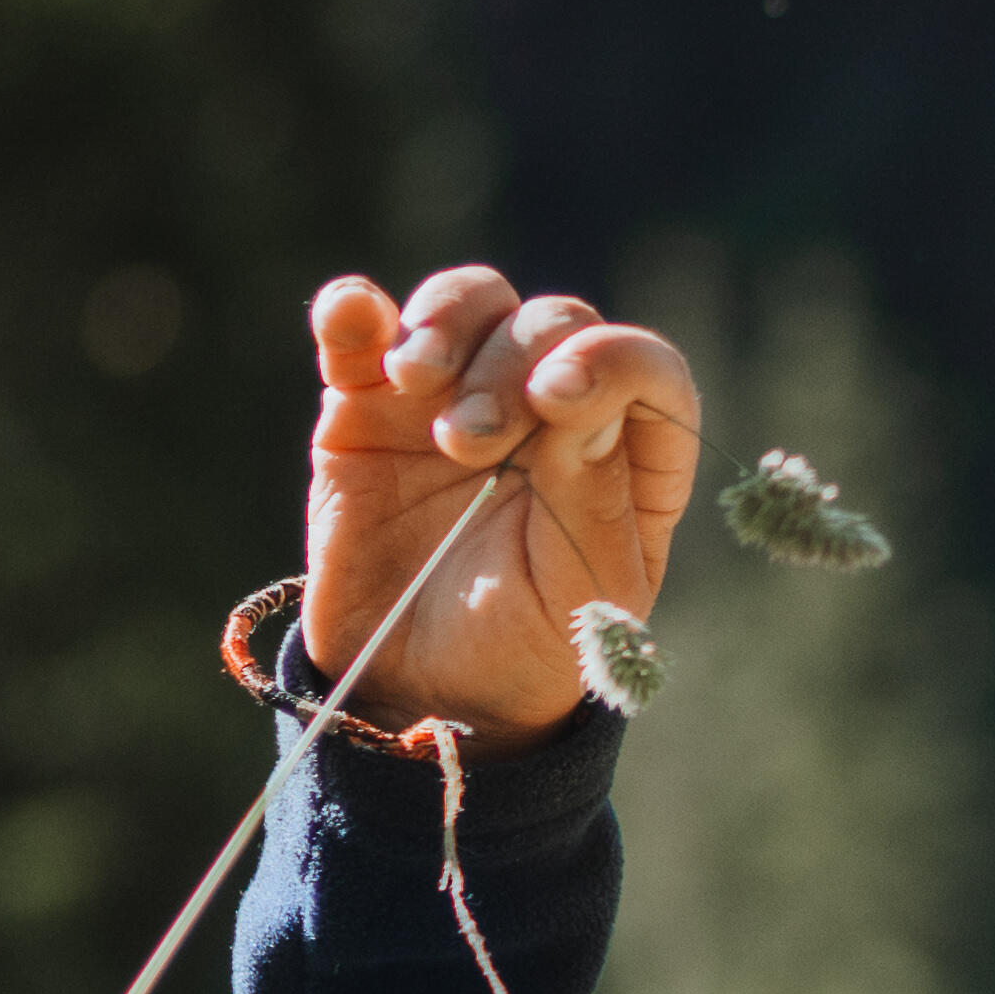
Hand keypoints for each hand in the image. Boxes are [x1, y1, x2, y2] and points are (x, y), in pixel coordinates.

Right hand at [302, 264, 702, 744]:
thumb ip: (589, 497)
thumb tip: (580, 393)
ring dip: (445, 325)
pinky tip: (349, 322)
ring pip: (472, 302)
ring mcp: (460, 395)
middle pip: (554, 324)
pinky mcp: (372, 402)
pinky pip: (364, 325)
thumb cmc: (522, 650)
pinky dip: (353, 310)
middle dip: (512, 364)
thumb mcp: (575, 598)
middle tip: (469, 443)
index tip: (557, 397)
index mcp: (626, 458)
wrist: (417, 691)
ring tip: (415, 389)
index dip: (610, 361)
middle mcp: (549, 409)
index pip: (645, 369)